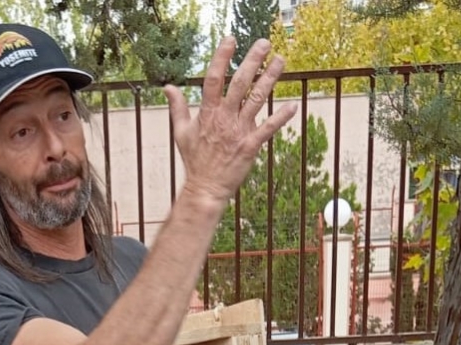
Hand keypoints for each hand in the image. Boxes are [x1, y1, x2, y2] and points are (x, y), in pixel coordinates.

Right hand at [165, 36, 297, 204]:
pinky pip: (268, 129)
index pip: (213, 80)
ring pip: (256, 100)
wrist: (205, 188)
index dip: (221, 58)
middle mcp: (224, 119)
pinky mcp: (250, 146)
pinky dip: (280, 117)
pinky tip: (293, 105)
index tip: (230, 40)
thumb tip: (167, 87)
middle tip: (264, 43)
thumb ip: (177, 107)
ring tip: (280, 60)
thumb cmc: (194, 160)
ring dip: (270, 79)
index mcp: (207, 113)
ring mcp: (238, 132)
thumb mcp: (181, 132)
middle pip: (239, 84)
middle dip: (252, 61)